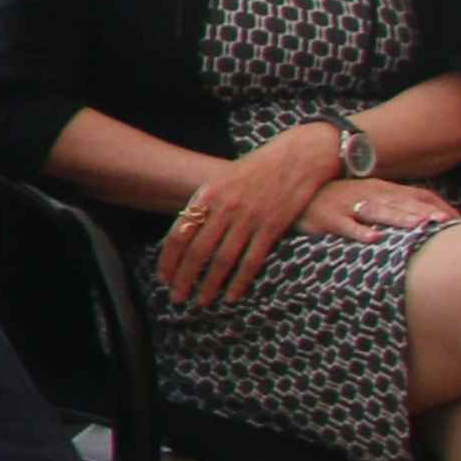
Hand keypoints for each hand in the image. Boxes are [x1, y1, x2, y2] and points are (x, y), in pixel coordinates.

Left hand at [158, 127, 347, 307]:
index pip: (179, 234)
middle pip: (198, 251)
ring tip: (202, 302)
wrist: (296, 158)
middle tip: (177, 298)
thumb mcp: (222, 181)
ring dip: (210, 285)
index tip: (164, 279)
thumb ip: (204, 206)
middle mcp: (225, 207)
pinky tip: (232, 297)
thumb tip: (184, 236)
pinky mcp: (272, 227)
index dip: (169, 260)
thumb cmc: (256, 172)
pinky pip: (252, 261)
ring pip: (223, 260)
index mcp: (207, 195)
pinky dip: (240, 282)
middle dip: (184, 278)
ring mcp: (249, 218)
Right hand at [297, 176, 456, 242]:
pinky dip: (360, 232)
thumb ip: (395, 204)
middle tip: (445, 223)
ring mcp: (348, 205)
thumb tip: (427, 218)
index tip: (458, 221)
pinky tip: (375, 238)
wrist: (294, 192)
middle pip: (402, 203)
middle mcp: (369, 194)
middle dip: (424, 213)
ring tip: (418, 227)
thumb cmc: (337, 199)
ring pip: (378, 212)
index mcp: (382, 188)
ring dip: (399, 219)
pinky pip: (346, 226)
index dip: (437, 206)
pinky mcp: (327, 218)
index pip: (417, 195)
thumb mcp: (368, 196)